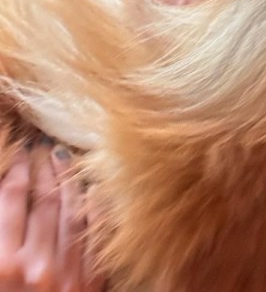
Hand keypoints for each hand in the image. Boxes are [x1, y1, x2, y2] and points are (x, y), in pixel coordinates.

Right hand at [0, 143, 103, 291]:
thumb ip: (2, 235)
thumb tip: (9, 194)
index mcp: (3, 263)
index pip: (11, 198)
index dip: (17, 167)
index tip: (20, 150)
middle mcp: (37, 263)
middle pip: (44, 199)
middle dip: (43, 168)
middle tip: (42, 145)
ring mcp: (68, 272)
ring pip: (72, 210)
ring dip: (68, 179)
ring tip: (63, 156)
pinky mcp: (91, 282)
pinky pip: (97, 233)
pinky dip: (95, 206)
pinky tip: (92, 187)